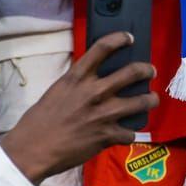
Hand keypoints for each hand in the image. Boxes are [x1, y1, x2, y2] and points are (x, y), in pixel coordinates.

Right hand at [0, 31, 157, 185]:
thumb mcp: (57, 91)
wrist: (34, 147)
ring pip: (142, 102)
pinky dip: (129, 133)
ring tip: (151, 99)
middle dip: (146, 70)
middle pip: (131, 72)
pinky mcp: (107, 135)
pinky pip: (130, 133)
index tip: (128, 39)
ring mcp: (103, 114)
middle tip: (149, 71)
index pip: (102, 48)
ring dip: (150, 100)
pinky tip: (126, 133)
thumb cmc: (39, 120)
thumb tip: (93, 82)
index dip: (119, 39)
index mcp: (77, 78)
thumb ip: (77, 84)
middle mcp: (93, 92)